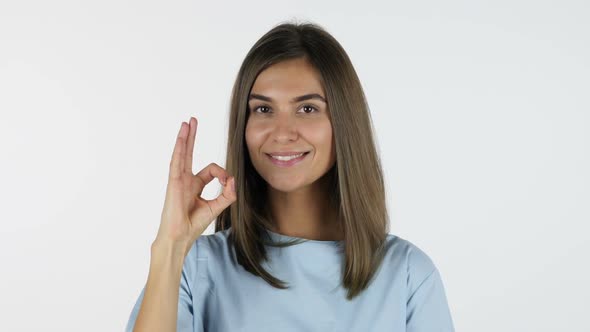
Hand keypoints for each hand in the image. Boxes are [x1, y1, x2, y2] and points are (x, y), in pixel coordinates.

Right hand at [153, 117, 235, 255]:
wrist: (180, 237)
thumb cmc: (193, 224)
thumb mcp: (216, 207)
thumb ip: (227, 194)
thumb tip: (232, 179)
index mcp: (194, 186)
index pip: (210, 170)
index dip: (222, 174)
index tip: (227, 183)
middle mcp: (185, 180)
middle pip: (189, 153)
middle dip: (192, 137)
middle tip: (193, 121)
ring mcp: (178, 179)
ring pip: (182, 153)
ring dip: (185, 137)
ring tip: (187, 122)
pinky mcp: (173, 181)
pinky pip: (177, 160)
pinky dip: (179, 147)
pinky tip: (182, 135)